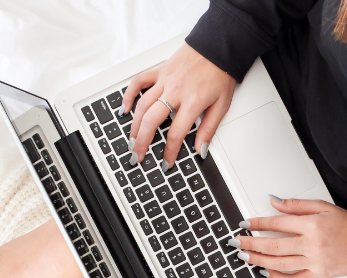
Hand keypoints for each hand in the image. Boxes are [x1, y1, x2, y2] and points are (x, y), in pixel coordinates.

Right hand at [122, 43, 235, 168]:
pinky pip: (138, 82)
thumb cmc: (220, 73)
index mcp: (192, 102)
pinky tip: (125, 109)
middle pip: (151, 121)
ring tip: (131, 140)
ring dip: (134, 125)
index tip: (166, 162)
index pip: (176, 133)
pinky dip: (128, 96)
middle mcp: (175, 91)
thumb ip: (209, 129)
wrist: (218, 46)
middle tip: (137, 155)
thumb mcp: (222, 105)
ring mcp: (164, 80)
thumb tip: (200, 149)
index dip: (169, 152)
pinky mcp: (159, 71)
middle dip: (142, 142)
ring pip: (142, 105)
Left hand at [232, 198, 346, 277]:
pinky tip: (266, 272)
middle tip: (237, 242)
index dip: (258, 223)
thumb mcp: (323, 207)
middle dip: (251, 243)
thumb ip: (297, 205)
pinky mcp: (318, 275)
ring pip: (280, 263)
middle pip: (273, 245)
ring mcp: (314, 262)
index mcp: (311, 225)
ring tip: (245, 256)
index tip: (245, 224)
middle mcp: (311, 244)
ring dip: (259, 260)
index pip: (277, 223)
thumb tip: (275, 202)